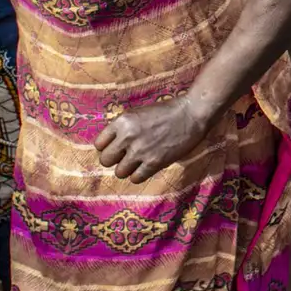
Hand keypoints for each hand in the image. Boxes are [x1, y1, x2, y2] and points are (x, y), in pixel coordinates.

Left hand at [95, 96, 216, 184]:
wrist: (191, 114)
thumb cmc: (165, 112)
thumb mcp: (138, 114)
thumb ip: (123, 128)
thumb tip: (111, 145)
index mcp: (122, 121)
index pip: (99, 144)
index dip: (107, 147)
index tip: (116, 147)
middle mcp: (127, 136)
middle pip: (105, 160)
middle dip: (115, 160)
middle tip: (126, 156)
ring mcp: (140, 151)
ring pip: (119, 172)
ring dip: (127, 169)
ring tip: (138, 162)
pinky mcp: (154, 162)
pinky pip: (135, 178)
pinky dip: (139, 175)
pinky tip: (147, 167)